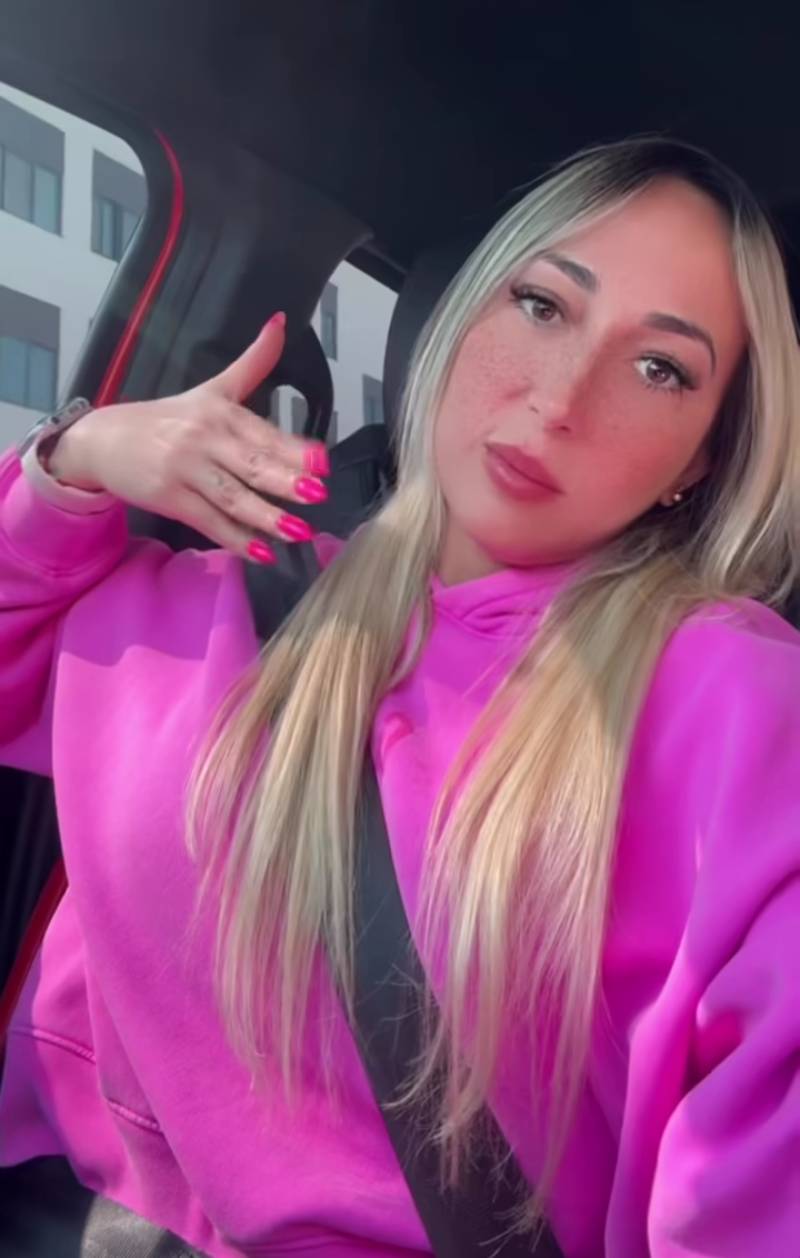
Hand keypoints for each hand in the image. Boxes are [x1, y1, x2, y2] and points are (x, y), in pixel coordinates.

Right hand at [48, 312, 328, 561]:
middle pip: (250, 463)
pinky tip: (261, 554)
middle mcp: (203, 438)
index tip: (322, 462)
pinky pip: (209, 522)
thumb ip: (253, 363)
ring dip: (266, 518)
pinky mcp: (169, 498)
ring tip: (298, 533)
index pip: (262, 432)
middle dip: (285, 481)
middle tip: (318, 496)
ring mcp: (185, 470)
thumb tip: (282, 321)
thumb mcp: (212, 388)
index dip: (293, 448)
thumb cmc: (167, 419)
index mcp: (220, 411)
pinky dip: (235, 540)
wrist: (105, 440)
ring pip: (232, 497)